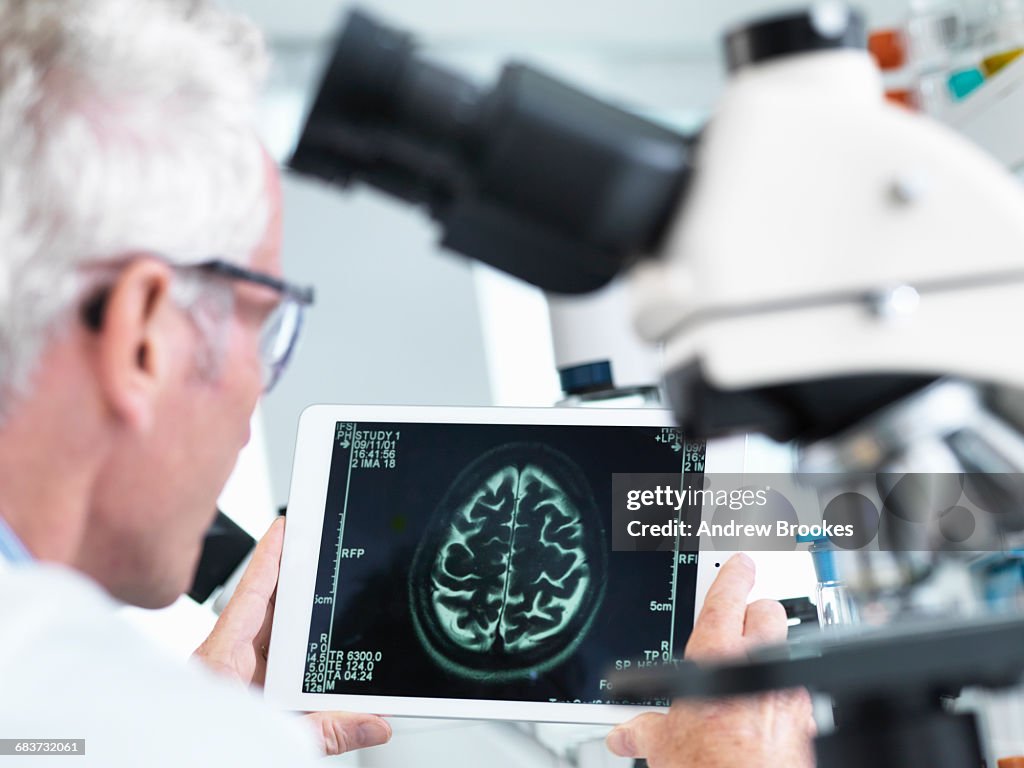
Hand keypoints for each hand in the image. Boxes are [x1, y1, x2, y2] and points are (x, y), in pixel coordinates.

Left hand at [193, 518, 391, 755]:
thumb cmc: (199, 755)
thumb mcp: (273, 742)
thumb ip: (324, 731)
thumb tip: (372, 722)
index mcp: (220, 663)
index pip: (249, 594)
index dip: (269, 557)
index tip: (287, 527)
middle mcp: (225, 668)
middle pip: (266, 614)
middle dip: (298, 590)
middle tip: (328, 561)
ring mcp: (232, 684)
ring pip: (272, 644)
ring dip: (302, 632)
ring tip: (335, 612)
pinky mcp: (238, 701)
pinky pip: (273, 671)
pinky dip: (299, 663)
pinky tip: (323, 665)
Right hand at [606, 554, 814, 767]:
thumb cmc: (709, 764)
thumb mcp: (663, 743)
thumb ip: (643, 729)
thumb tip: (624, 733)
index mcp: (717, 656)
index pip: (728, 596)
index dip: (734, 574)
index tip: (740, 564)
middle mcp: (758, 665)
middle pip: (769, 612)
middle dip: (757, 613)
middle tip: (742, 624)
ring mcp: (787, 691)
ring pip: (788, 648)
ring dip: (772, 654)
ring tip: (751, 672)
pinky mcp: (805, 718)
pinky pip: (798, 691)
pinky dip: (783, 695)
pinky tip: (766, 712)